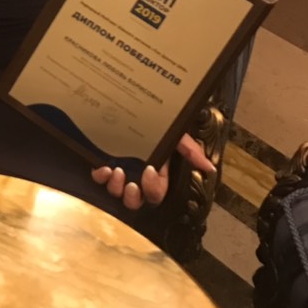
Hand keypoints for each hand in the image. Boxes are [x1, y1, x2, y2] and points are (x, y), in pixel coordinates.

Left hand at [90, 132, 215, 211]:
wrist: (132, 106)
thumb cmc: (156, 124)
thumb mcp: (175, 134)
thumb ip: (190, 150)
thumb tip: (209, 167)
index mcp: (155, 173)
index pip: (156, 192)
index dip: (153, 187)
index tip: (150, 170)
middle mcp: (136, 176)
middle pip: (135, 201)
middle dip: (133, 197)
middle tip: (131, 185)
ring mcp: (118, 172)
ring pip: (116, 194)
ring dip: (116, 188)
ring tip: (116, 172)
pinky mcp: (101, 165)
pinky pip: (99, 180)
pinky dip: (100, 177)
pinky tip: (102, 168)